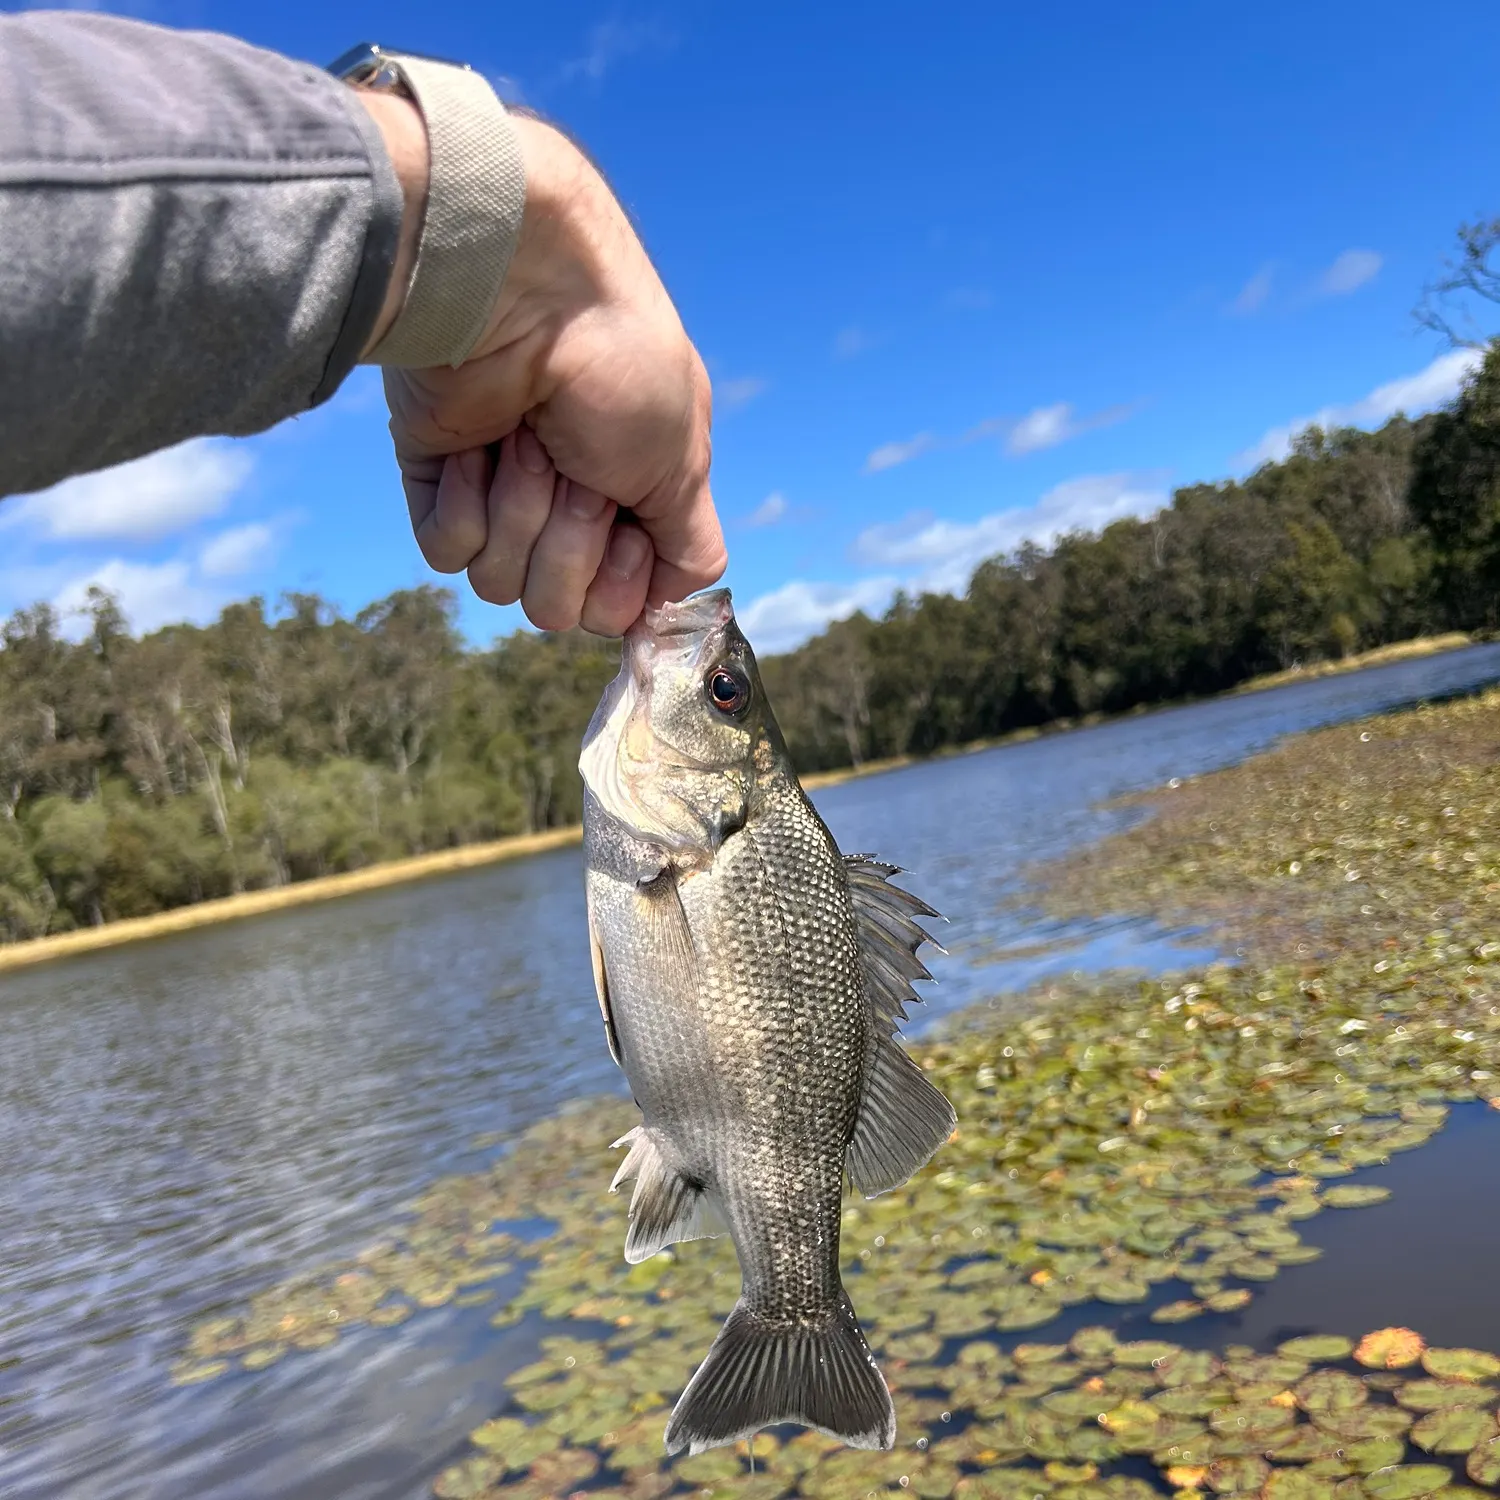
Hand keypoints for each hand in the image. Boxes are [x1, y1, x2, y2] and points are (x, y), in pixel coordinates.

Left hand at [358, 95, 723, 635]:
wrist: (525, 292)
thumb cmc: (620, 367)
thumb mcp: (685, 463)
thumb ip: (691, 547)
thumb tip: (667, 607)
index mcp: (630, 509)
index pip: (618, 609)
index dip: (620, 582)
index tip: (626, 524)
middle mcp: (565, 512)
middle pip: (558, 608)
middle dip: (569, 542)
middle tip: (573, 463)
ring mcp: (499, 500)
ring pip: (500, 584)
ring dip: (519, 509)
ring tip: (524, 437)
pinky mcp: (437, 486)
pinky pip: (447, 552)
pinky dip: (464, 499)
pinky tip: (477, 443)